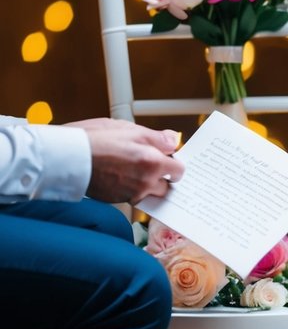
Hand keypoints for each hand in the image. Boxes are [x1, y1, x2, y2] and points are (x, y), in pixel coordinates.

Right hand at [66, 118, 184, 202]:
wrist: (68, 157)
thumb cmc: (95, 139)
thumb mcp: (129, 128)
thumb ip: (156, 137)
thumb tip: (172, 139)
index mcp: (152, 162)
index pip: (179, 170)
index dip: (174, 162)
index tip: (168, 158)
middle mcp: (145, 182)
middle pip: (167, 186)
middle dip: (162, 176)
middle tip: (150, 163)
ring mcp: (132, 193)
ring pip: (150, 193)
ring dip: (148, 184)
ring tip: (134, 169)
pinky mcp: (119, 200)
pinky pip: (133, 197)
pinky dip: (132, 188)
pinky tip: (121, 175)